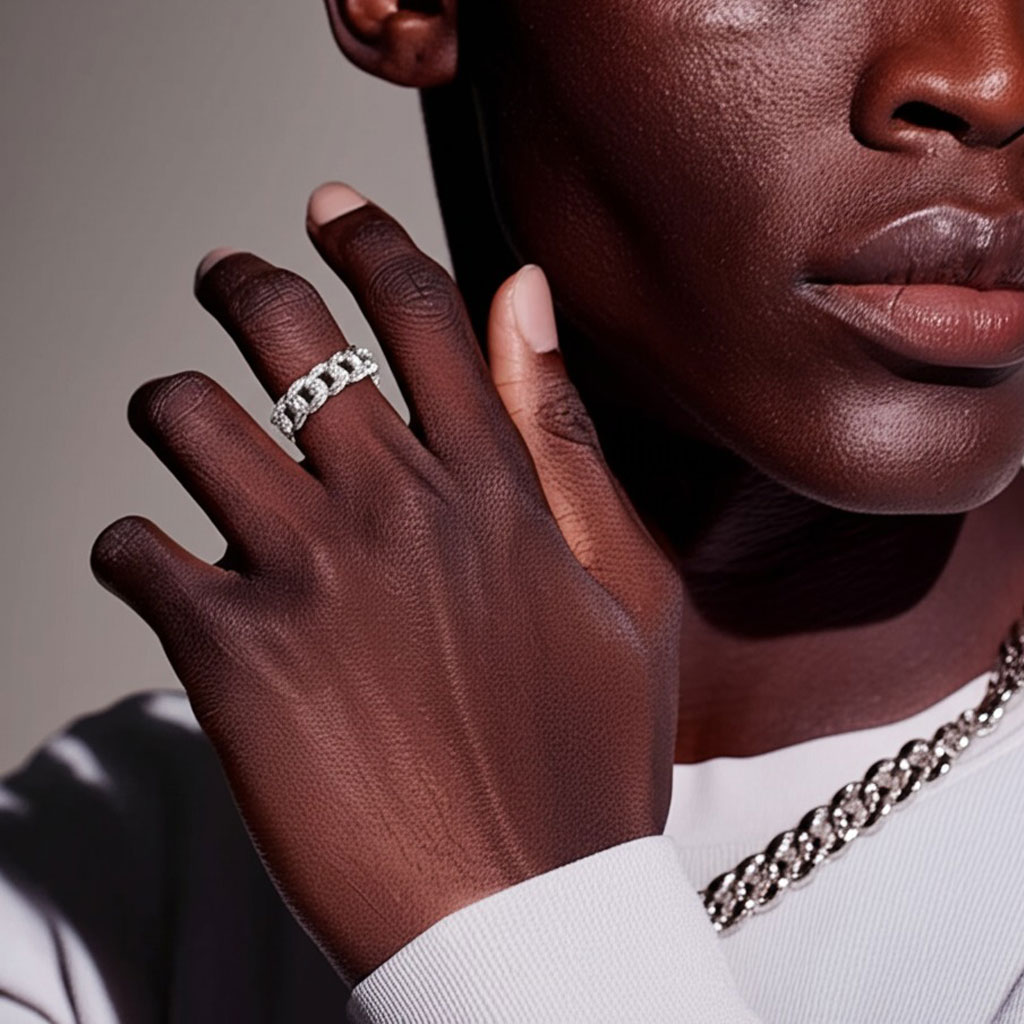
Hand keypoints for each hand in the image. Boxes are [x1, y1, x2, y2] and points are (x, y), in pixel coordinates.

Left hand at [90, 183, 682, 984]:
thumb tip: (527, 299)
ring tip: (183, 430)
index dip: (366, 242)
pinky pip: (137, 552)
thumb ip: (566, 439)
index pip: (420, 313)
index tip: (329, 211)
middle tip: (227, 280)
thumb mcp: (626, 589)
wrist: (522, 908)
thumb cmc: (586, 754)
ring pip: (188, 418)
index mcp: (493, 491)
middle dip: (244, 284)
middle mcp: (396, 508)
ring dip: (175, 409)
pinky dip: (136, 550)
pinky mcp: (231, 656)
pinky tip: (163, 573)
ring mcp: (308, 575)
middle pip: (288, 334)